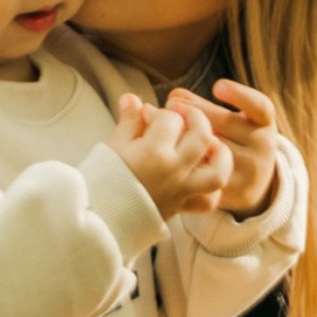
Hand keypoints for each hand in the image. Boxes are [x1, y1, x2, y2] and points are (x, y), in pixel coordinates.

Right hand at [107, 94, 230, 219]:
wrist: (97, 219)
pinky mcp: (181, 207)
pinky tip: (203, 173)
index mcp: (154, 151)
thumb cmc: (102, 179)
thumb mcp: (113, 145)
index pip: (170, 119)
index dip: (159, 112)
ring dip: (219, 154)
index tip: (146, 116)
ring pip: (218, 171)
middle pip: (202, 135)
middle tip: (181, 116)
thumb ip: (129, 121)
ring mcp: (180, 190)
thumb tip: (132, 98)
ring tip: (209, 143)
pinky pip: (209, 200)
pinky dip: (213, 188)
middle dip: (195, 118)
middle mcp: (173, 170)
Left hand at [165, 79, 282, 217]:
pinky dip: (186, 160)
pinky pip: (203, 173)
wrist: (249, 183)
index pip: (260, 107)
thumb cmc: (232, 139)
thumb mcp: (231, 120)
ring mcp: (248, 174)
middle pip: (226, 123)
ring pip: (212, 148)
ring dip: (184, 134)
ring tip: (164, 126)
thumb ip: (204, 106)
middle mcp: (262, 149)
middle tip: (171, 103)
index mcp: (265, 125)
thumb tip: (174, 97)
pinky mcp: (230, 193)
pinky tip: (172, 152)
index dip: (240, 95)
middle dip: (195, 109)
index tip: (217, 86)